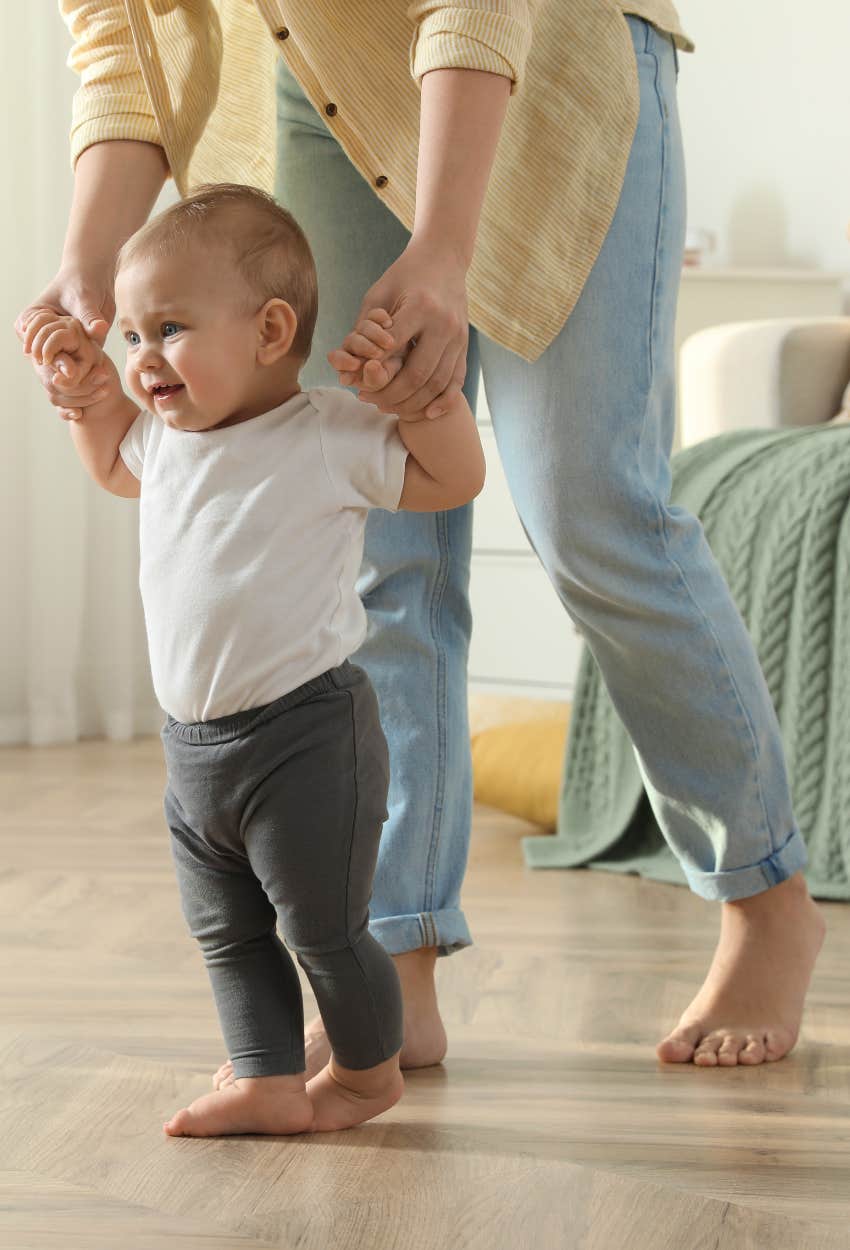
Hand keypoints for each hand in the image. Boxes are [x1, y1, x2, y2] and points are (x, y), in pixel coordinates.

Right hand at [15, 264, 113, 418]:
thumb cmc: (84, 283)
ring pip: (55, 379)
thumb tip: (98, 329)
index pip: (33, 346)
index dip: (47, 361)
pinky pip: (66, 381)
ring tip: (87, 403)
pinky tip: (78, 415)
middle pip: (44, 368)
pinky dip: (73, 397)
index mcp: (32, 320)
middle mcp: (40, 337)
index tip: (63, 372)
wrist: (94, 281)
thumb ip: (89, 317)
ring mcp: (55, 349)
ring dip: (72, 393)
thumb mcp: (84, 299)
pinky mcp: (70, 358)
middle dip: (61, 382)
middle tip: (78, 395)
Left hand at [330, 240, 468, 419]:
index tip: (358, 382)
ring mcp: (459, 337)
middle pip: (417, 374)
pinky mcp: (465, 346)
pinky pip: (457, 382)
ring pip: (437, 384)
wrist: (443, 260)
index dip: (373, 369)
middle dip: (391, 395)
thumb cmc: (403, 277)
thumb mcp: (378, 294)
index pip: (393, 348)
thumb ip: (364, 329)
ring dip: (413, 403)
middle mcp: (444, 324)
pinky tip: (428, 414)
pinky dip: (444, 402)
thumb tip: (349, 367)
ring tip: (390, 408)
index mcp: (421, 307)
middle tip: (370, 401)